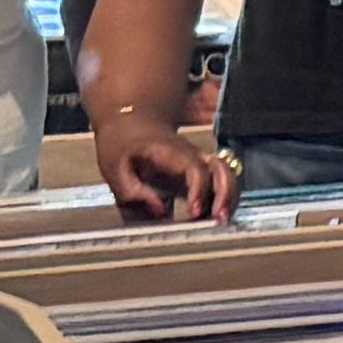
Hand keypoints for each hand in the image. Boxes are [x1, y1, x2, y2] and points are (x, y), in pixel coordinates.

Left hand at [89, 105, 238, 224]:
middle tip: (219, 219)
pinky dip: (224, 197)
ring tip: (223, 220)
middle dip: (226, 194)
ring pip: (226, 174)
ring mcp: (196, 162)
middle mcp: (190, 156)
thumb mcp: (113, 166)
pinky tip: (216, 215)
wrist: (130, 122)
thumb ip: (132, 190)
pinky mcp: (197, 171)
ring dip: (229, 197)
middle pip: (221, 169)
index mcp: (171, 152)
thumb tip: (159, 210)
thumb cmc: (122, 143)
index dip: (200, 190)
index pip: (196, 169)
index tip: (195, 211)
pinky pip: (220, 181)